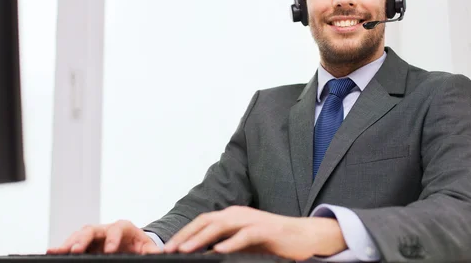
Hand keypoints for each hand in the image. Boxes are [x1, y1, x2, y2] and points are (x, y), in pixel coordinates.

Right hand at [46, 220, 160, 254]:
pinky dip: (63, 247)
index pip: (117, 229)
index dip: (112, 239)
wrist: (131, 243)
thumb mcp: (146, 247)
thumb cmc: (138, 244)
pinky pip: (72, 243)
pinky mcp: (85, 243)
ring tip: (56, 251)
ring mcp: (94, 235)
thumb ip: (150, 250)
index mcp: (123, 227)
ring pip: (79, 235)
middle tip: (76, 250)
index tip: (109, 251)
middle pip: (92, 229)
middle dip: (83, 239)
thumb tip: (158, 254)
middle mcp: (106, 228)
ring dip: (68, 243)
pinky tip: (53, 253)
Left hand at [163, 206, 345, 260]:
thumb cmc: (272, 240)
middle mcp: (238, 214)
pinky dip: (230, 242)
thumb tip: (203, 255)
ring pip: (221, 226)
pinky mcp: (264, 229)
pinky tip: (218, 250)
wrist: (303, 235)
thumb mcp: (243, 244)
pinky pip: (244, 235)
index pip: (202, 222)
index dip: (184, 233)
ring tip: (186, 250)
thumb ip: (224, 246)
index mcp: (231, 216)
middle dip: (186, 235)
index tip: (168, 247)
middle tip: (169, 249)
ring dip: (201, 238)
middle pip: (206, 221)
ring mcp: (251, 220)